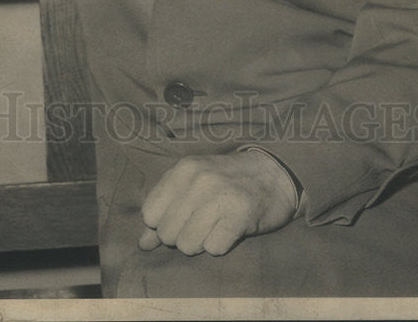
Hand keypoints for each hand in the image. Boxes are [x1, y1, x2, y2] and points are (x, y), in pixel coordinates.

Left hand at [138, 149, 297, 256]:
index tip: (182, 217)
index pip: (150, 214)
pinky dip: (221, 245)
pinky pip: (214, 249)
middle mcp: (200, 179)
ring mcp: (221, 195)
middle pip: (167, 233)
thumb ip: (165, 213)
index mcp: (184, 168)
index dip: (163, 223)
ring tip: (216, 225)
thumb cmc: (228, 183)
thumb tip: (142, 244)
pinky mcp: (240, 215)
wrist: (274, 176)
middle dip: (183, 235)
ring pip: (188, 245)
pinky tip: (231, 229)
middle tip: (203, 221)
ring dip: (202, 242)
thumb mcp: (193, 187)